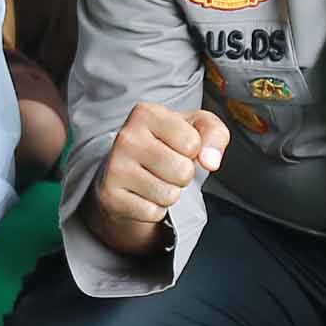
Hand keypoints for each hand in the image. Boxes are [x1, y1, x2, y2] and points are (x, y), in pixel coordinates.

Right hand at [89, 100, 226, 243]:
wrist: (126, 171)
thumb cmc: (167, 145)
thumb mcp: (196, 128)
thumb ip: (215, 134)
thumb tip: (211, 161)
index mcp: (147, 113)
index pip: (193, 144)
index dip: (193, 151)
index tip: (177, 147)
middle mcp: (127, 137)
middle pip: (183, 171)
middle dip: (183, 175)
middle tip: (168, 167)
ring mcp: (115, 167)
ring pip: (169, 195)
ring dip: (170, 193)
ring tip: (155, 179)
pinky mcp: (110, 197)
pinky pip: (153, 212)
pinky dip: (154, 209)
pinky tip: (143, 194)